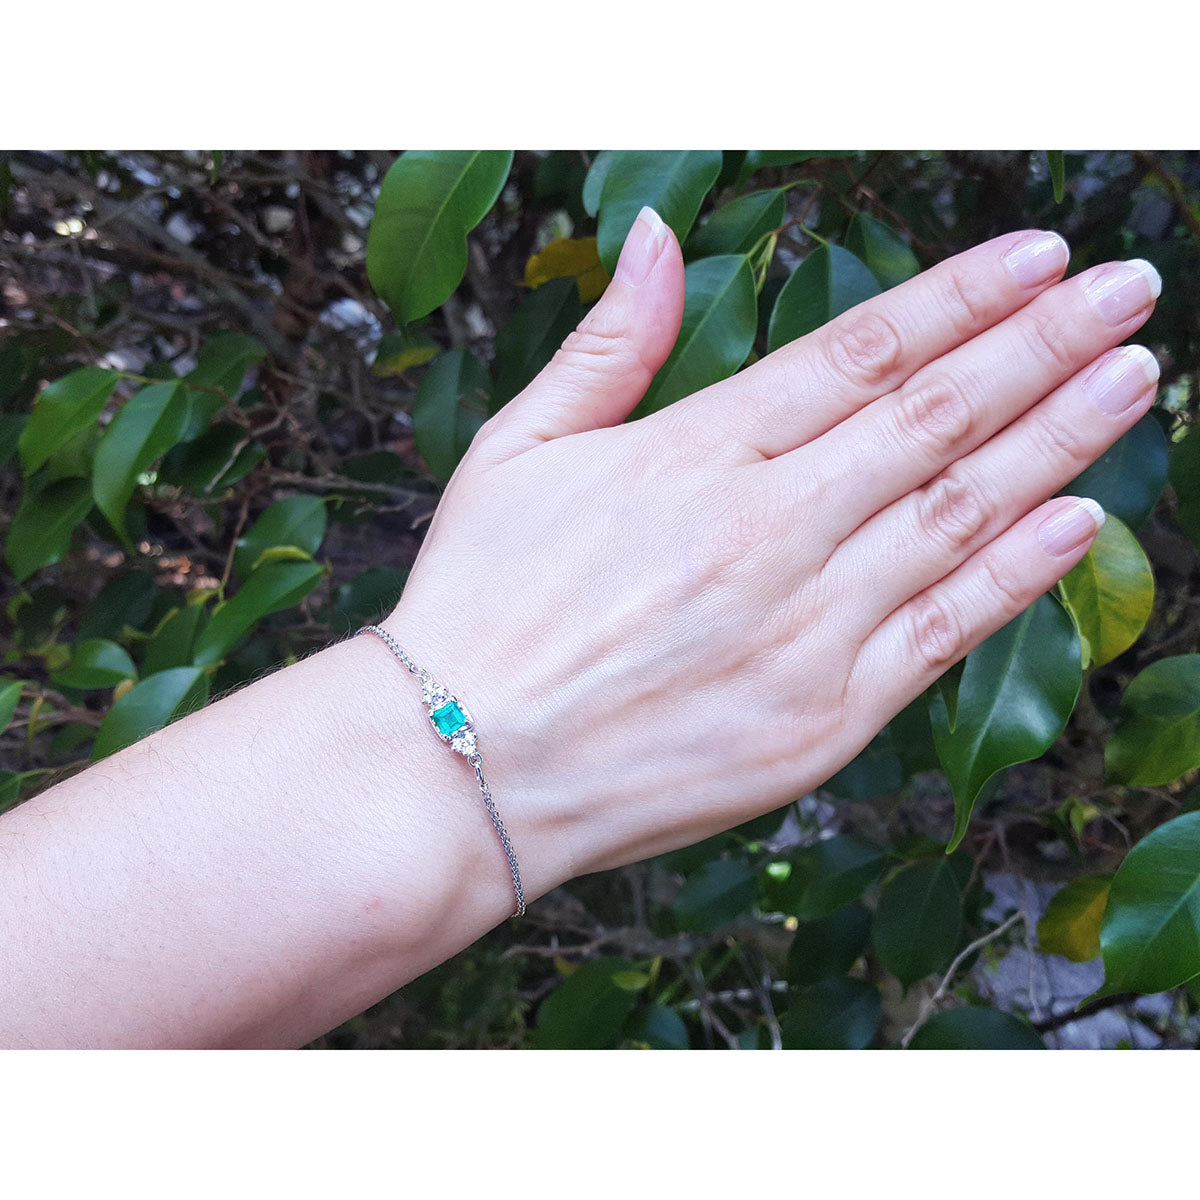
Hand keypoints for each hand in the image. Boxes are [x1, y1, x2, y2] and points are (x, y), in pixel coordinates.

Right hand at [384, 207, 1159, 891]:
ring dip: (1060, 440)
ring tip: (1134, 378)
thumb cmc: (481, 607)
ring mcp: (805, 629)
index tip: (1039, 257)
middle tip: (1129, 292)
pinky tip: (1080, 520)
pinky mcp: (823, 719)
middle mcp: (766, 532)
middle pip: (936, 418)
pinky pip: (943, 631)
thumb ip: (608, 341)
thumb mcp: (517, 449)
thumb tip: (654, 233)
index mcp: (693, 456)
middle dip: (1044, 346)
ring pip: (961, 514)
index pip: (859, 353)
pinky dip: (1018, 574)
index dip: (960, 298)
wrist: (464, 770)